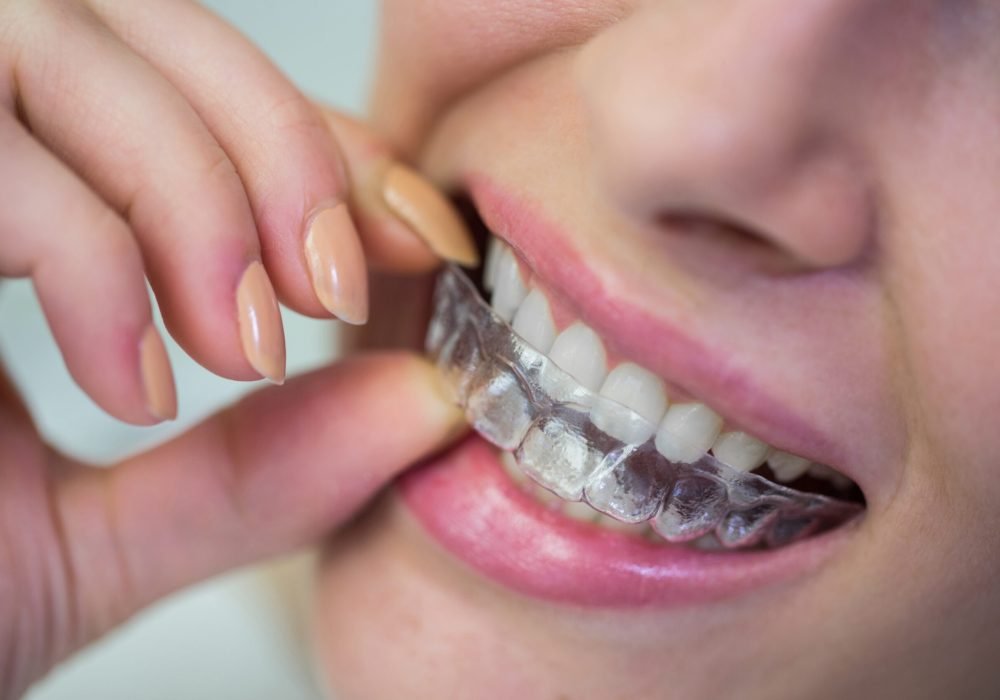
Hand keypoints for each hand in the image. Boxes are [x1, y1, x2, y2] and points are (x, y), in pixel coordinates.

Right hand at [0, 1, 475, 694]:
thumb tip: (431, 401)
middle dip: (271, 145)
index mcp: (6, 188)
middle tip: (330, 290)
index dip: (320, 148)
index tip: (414, 244)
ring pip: (63, 43)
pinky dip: (84, 250)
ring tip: (237, 345)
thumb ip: (263, 470)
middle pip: (142, 19)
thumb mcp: (99, 537)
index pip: (196, 90)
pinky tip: (129, 383)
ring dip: (190, 191)